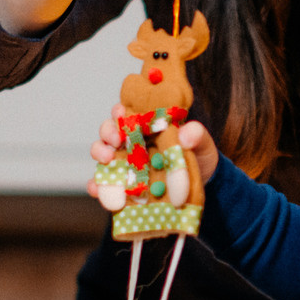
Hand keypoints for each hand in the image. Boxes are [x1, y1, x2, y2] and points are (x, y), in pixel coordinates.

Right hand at [86, 115, 221, 192]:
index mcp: (148, 126)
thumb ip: (198, 135)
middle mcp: (132, 141)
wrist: (201, 188)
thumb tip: (187, 132)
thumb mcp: (203, 145)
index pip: (128, 112)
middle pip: (110, 130)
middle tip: (115, 139)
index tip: (121, 113)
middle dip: (108, 131)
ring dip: (100, 152)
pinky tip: (97, 188)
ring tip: (106, 159)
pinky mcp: (123, 185)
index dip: (120, 111)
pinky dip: (97, 184)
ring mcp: (125, 163)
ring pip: (102, 152)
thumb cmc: (199, 159)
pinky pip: (104, 183)